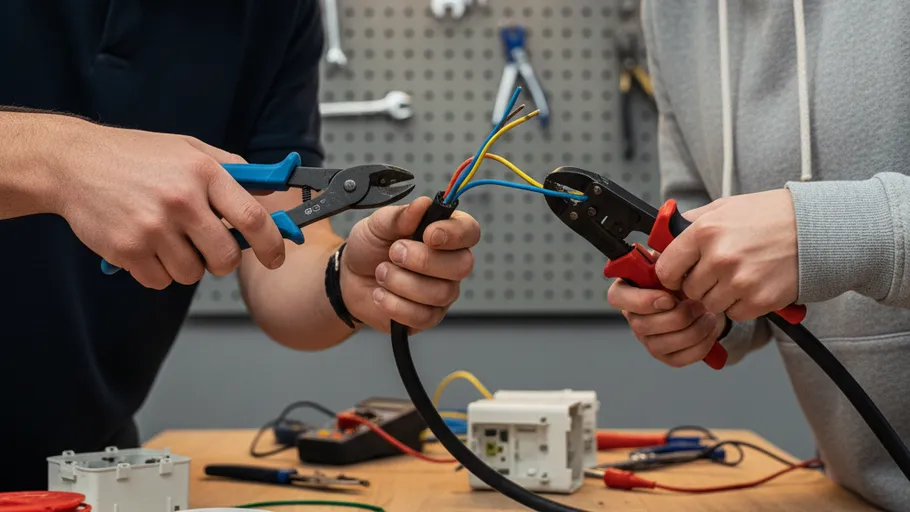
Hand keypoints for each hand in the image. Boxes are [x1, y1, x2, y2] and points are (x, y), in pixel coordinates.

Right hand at [52, 118, 284, 288]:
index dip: (271, 243)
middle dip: (223, 260)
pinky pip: (161, 281)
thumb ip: (232, 170)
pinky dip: (158, 271)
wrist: (72, 163)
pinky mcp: (127, 249)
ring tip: (169, 238)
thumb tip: (268, 192)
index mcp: (203, 173)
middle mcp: (181, 201)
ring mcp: (152, 227)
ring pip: (192, 274)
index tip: (275, 256)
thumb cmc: (135, 156)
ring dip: (187, 265)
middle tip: (209, 247)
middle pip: (225, 257)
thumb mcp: (190, 149)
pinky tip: (147, 246)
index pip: (253, 218)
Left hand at [340, 196, 479, 332]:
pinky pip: (422, 316)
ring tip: (381, 272)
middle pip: (462, 265)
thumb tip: (422, 204)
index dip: (454, 234)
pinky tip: (380, 294)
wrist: (350, 278)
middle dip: (423, 260)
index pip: (469, 231)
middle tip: (393, 253)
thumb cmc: (370, 247)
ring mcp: (442, 292)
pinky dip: (394, 304)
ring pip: (440, 292)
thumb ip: (400, 216)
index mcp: (445, 234)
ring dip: (401, 281)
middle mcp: (450, 263)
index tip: (428, 234)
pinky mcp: (428, 317)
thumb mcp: (377, 224)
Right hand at [608, 264, 726, 367]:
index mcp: (631, 288)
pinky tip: (708, 330)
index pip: (617, 297)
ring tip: (707, 315)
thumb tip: (666, 247)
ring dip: (690, 331)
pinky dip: (698, 346)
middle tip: (696, 303)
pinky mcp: (665, 354)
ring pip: (659, 345)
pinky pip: (677, 358)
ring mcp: (648, 337)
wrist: (711, 297)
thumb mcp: (680, 258)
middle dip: (675, 317)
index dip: (640, 301)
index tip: (667, 298)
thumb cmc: (690, 276)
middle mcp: (635, 315)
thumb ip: (670, 253)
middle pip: (641, 325)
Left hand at [654, 190, 797, 321]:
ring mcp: (740, 281)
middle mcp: (720, 257)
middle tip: (718, 272)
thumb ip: (691, 223)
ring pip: (711, 305)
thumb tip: (663, 238)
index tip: (678, 275)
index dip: (671, 275)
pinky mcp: (760, 300)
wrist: (817, 228)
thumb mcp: (724, 208)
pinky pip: (736, 314)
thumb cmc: (770, 215)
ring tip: (739, 276)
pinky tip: (754, 285)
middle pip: (689, 291)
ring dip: (721, 296)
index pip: (666, 269)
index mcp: (705, 231)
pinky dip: (742, 305)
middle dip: (699, 285)